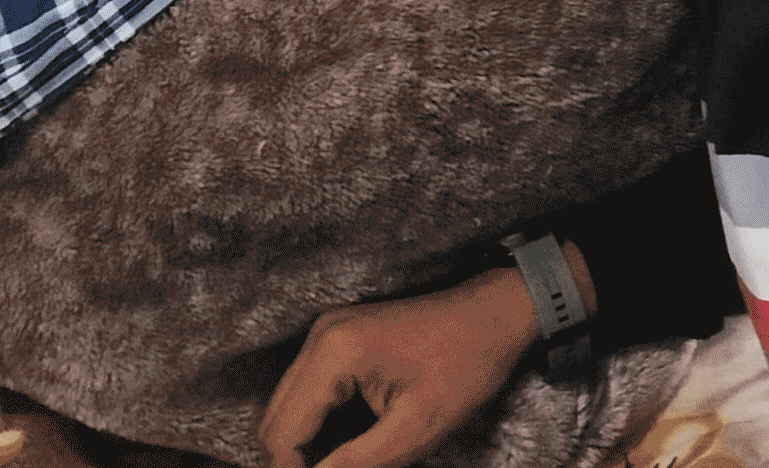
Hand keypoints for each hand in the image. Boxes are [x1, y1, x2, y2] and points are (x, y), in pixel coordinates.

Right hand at [259, 270, 537, 467]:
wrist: (494, 316)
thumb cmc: (466, 367)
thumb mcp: (416, 429)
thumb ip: (357, 464)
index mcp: (334, 353)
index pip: (282, 432)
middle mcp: (320, 336)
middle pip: (274, 419)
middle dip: (290, 462)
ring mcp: (326, 333)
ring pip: (286, 407)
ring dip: (300, 447)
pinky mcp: (338, 339)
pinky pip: (306, 392)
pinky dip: (313, 426)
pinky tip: (338, 451)